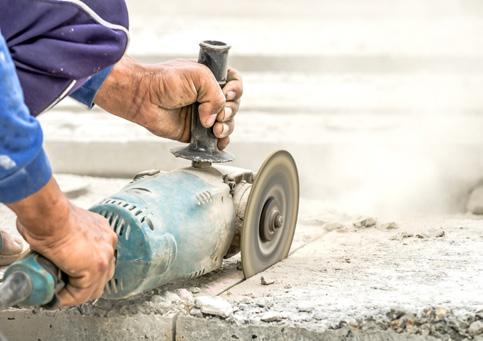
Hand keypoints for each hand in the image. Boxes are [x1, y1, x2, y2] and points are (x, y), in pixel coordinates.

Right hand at [8, 178, 116, 306]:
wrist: (49, 214)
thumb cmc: (48, 215)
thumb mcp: (62, 226)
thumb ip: (62, 238)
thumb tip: (49, 249)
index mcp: (100, 230)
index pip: (99, 258)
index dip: (84, 272)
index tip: (68, 278)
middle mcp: (108, 242)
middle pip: (102, 274)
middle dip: (83, 285)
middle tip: (64, 290)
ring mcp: (105, 255)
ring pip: (94, 287)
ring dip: (75, 295)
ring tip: (58, 296)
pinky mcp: (96, 267)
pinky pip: (82, 293)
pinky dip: (68, 299)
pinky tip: (56, 298)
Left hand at [94, 57, 242, 149]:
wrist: (144, 97)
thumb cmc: (165, 80)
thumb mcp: (198, 76)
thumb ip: (215, 95)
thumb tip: (212, 120)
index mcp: (211, 78)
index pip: (235, 83)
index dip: (236, 89)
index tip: (228, 93)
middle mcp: (208, 96)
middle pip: (234, 105)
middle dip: (231, 111)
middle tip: (220, 114)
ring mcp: (204, 114)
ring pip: (228, 123)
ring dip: (227, 127)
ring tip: (216, 128)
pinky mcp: (196, 131)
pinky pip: (215, 139)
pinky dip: (222, 141)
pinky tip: (219, 141)